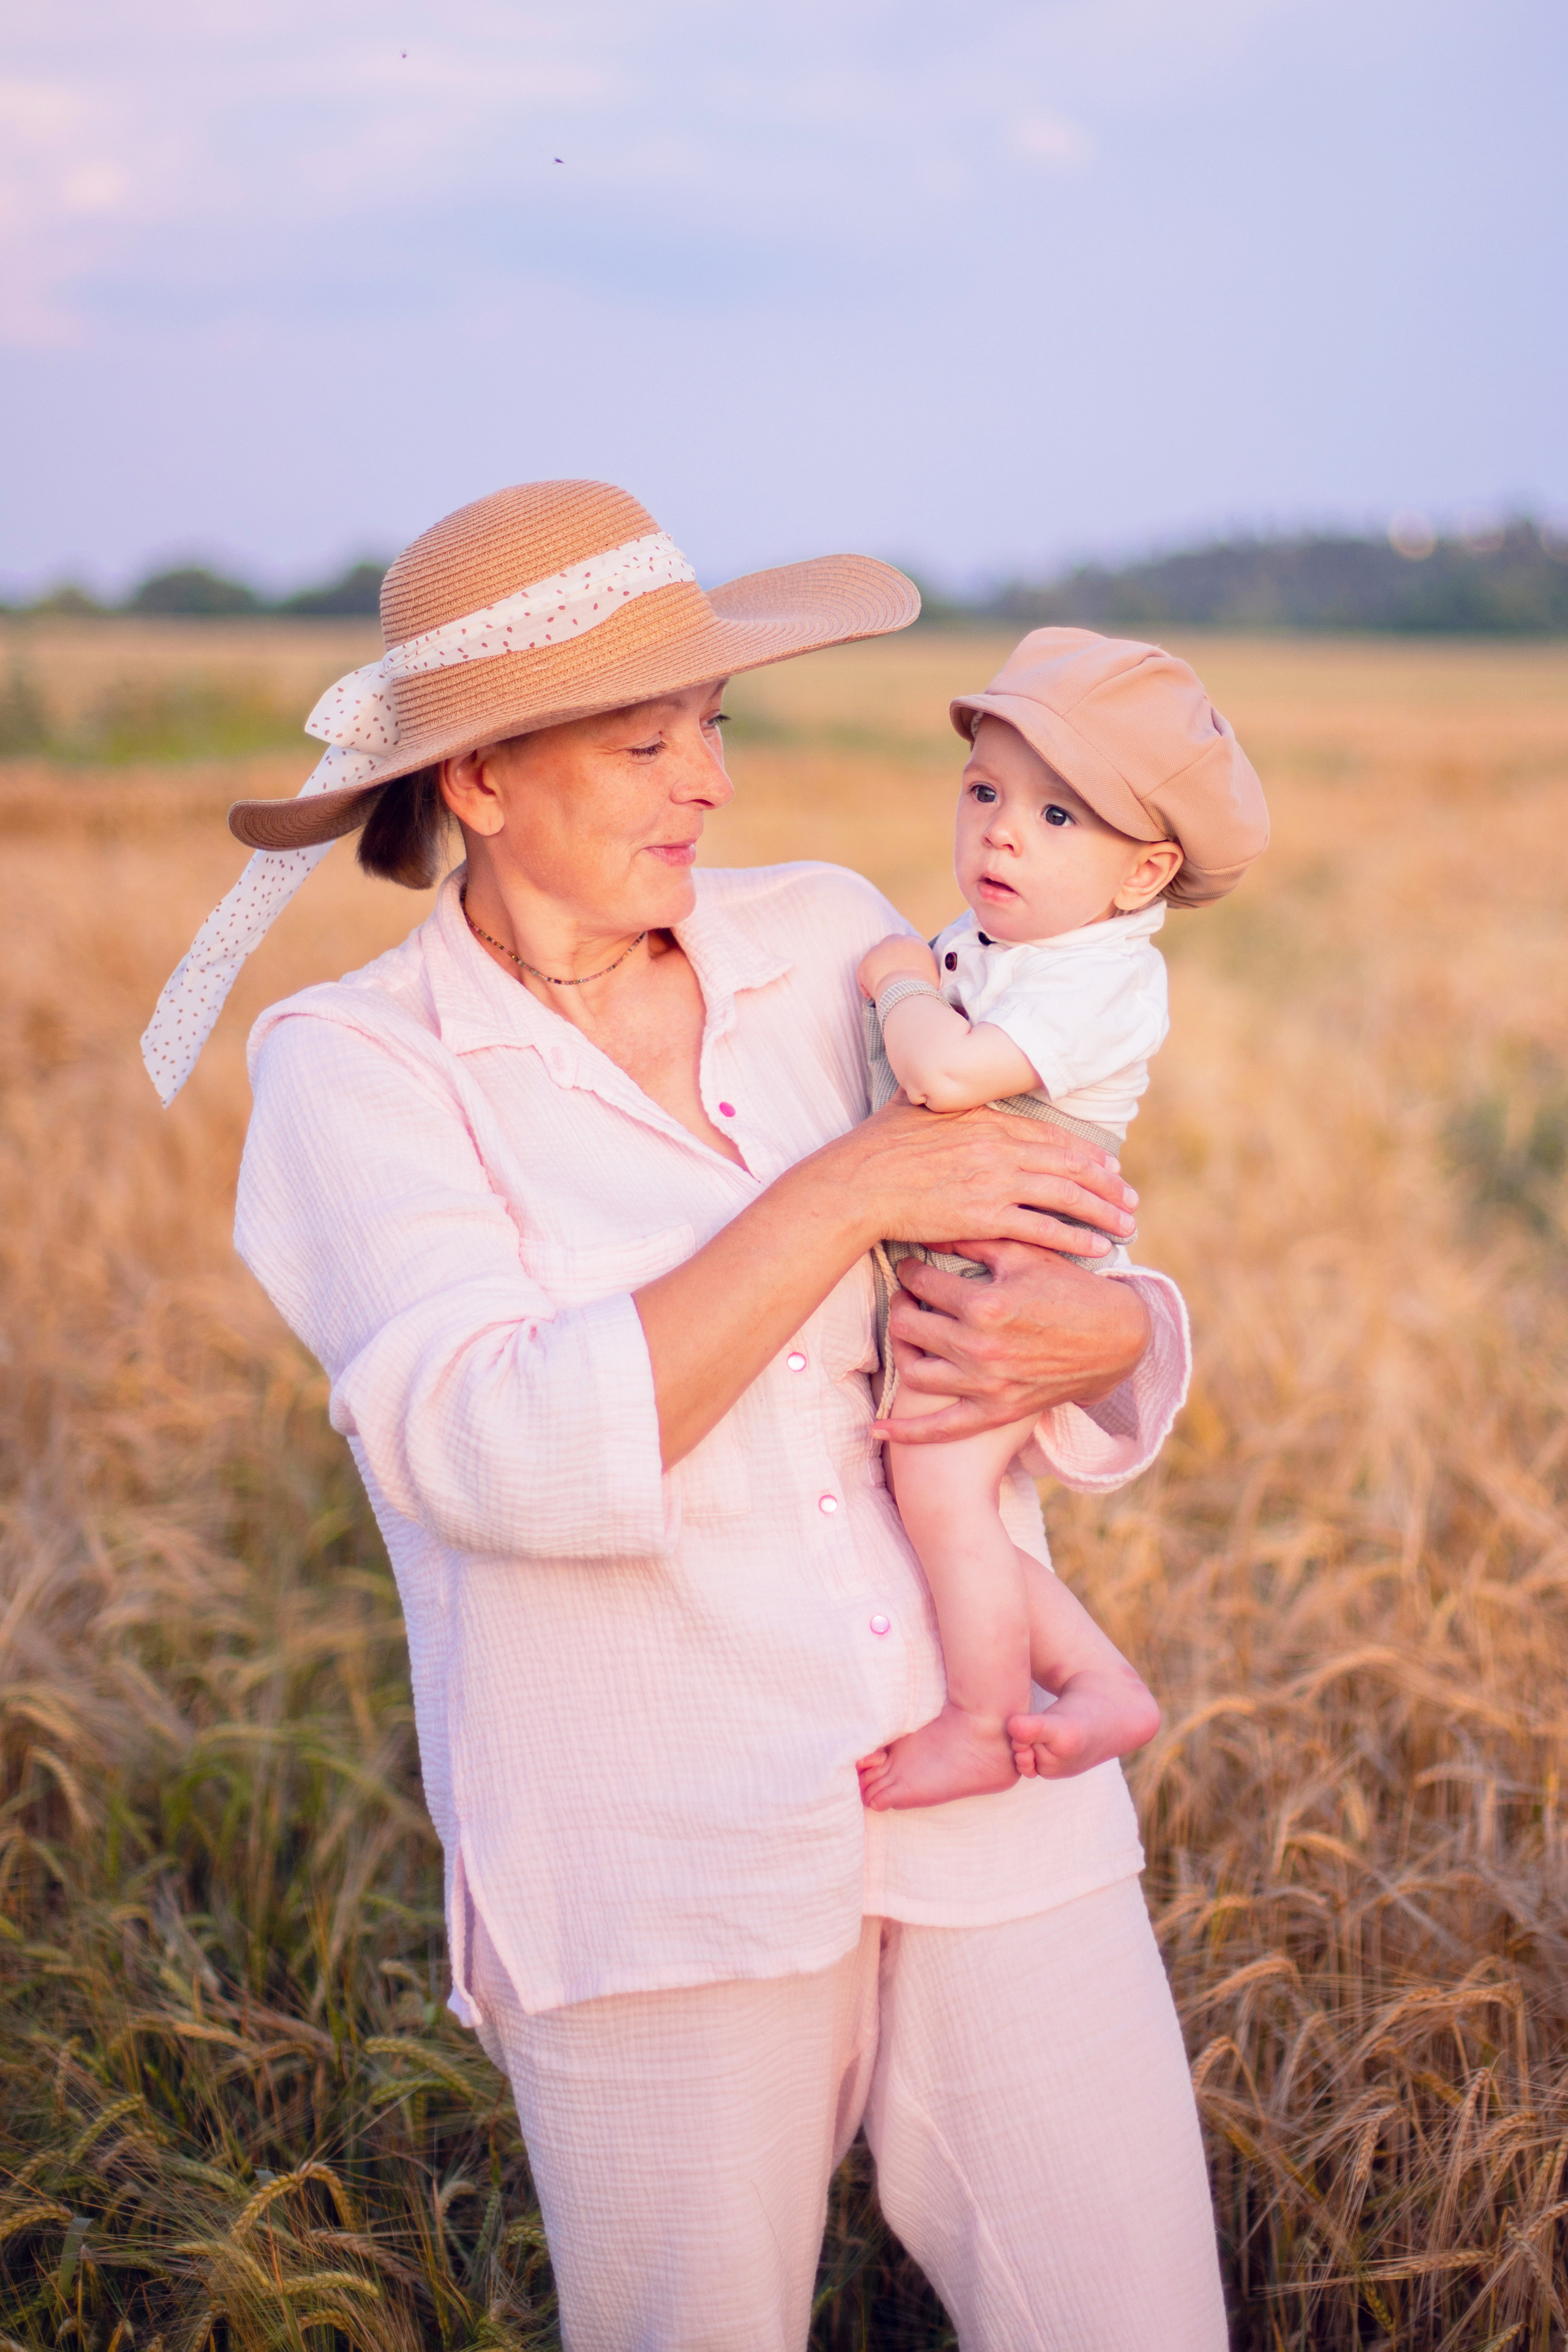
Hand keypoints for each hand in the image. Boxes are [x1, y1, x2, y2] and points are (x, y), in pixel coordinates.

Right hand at [850, 1099, 1135, 1262]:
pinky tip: (1097, 1247)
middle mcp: (1001, 1148)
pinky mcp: (986, 1216)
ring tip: (1126, 1225)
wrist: (860, 1180)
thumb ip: (939, 1093)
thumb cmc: (878, 1144)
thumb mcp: (915, 1103)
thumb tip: (934, 1071)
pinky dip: (1074, 1238)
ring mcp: (997, 1182)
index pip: (1051, 1137)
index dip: (1085, 1153)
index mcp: (989, 1121)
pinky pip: (1043, 1228)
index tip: (1107, 1166)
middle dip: (1107, 1184)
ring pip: (1066, 1196)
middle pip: (1070, 1165)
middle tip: (1130, 1199)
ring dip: (1103, 1212)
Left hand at [857, 933, 939, 1001]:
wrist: (909, 992)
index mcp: (916, 943)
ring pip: (875, 961)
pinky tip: (871, 996)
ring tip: (880, 992)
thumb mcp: (933, 977)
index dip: (903, 960)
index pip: (907, 947)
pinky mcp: (867, 961)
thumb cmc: (924, 988)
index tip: (903, 973)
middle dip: (888, 962)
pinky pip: (864, 974)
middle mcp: (897, 940)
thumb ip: (928, 973)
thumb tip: (927, 982)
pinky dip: (866, 985)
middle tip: (890, 980)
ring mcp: (880, 949)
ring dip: (877, 975)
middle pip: (889, 948)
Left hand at [873, 1238, 1151, 1443]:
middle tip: (907, 1295)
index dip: (911, 1270)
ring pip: (915, 1371)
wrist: (1117, 1339)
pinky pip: (942, 1428)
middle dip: (902, 1306)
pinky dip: (907, 1432)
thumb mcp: (1026, 1254)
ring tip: (907, 1332)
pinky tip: (877, 1430)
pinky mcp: (996, 1412)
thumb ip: (976, 1240)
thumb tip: (932, 1227)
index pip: (923, 1283)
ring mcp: (986, 1385)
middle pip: (909, 1326)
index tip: (911, 1266)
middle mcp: (980, 1348)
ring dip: (902, 1350)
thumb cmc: (1071, 1288)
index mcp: (986, 1304)